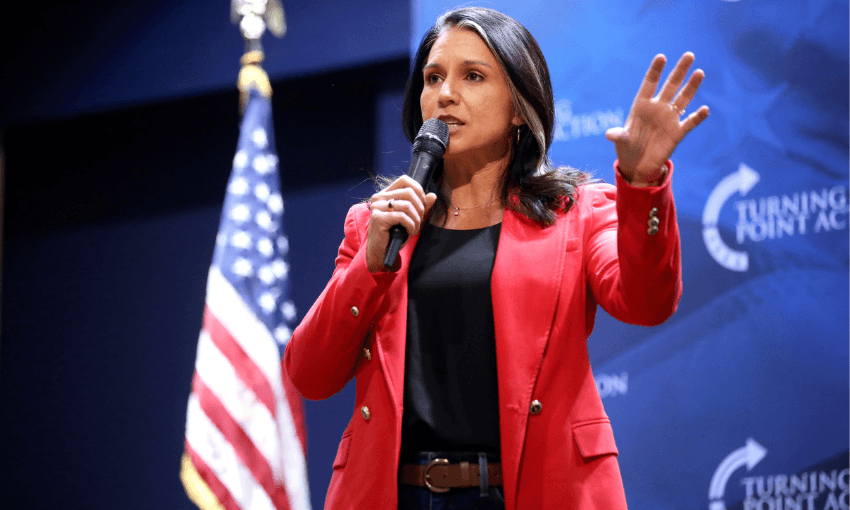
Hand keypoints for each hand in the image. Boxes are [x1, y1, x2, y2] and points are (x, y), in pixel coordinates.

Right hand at [366, 175, 436, 271]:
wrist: (382, 252)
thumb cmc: (394, 234)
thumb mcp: (411, 218)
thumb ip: (421, 206)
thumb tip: (432, 196)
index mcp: (386, 194)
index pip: (405, 180)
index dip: (418, 190)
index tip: (422, 204)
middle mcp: (379, 198)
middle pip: (409, 192)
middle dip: (420, 208)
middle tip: (419, 220)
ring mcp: (377, 207)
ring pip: (407, 205)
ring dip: (416, 219)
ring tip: (414, 228)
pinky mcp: (377, 218)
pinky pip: (402, 216)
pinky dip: (411, 225)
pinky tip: (409, 232)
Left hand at [605, 52, 709, 185]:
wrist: (637, 165)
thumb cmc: (626, 148)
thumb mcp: (621, 141)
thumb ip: (618, 135)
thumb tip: (609, 134)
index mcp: (642, 105)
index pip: (650, 84)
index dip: (656, 71)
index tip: (661, 57)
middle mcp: (658, 108)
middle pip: (671, 86)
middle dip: (679, 71)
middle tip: (689, 55)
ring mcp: (669, 119)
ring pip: (683, 99)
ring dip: (691, 87)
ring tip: (699, 73)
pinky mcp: (677, 133)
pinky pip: (690, 122)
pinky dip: (697, 117)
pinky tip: (704, 110)